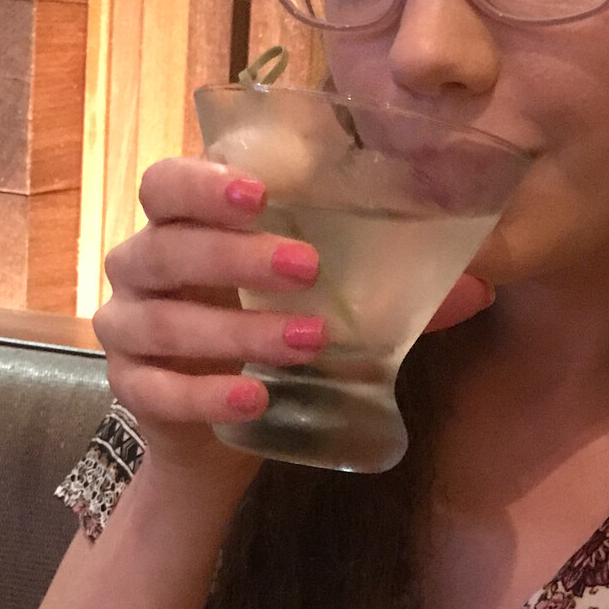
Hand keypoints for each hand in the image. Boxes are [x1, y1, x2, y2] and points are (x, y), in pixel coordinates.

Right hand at [94, 156, 493, 483]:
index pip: (167, 182)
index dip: (203, 183)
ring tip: (309, 341)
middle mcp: (142, 267)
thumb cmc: (272, 334)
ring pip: (161, 321)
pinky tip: (256, 396)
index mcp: (184, 225)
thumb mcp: (329, 302)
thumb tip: (480, 282)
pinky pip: (156, 390)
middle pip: (164, 246)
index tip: (260, 193)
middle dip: (235, 255)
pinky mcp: (132, 391)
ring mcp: (127, 330)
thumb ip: (391, 287)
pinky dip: (207, 394)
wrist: (226, 426)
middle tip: (308, 267)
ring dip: (236, 329)